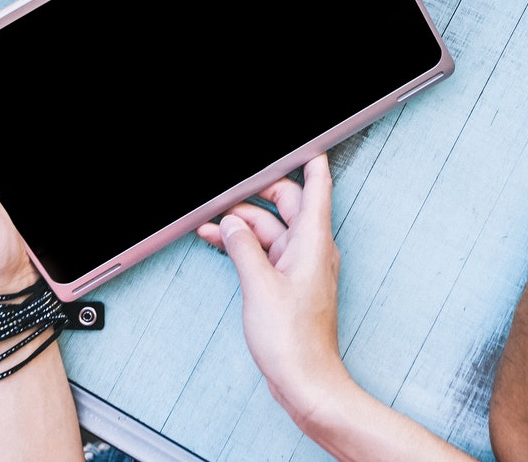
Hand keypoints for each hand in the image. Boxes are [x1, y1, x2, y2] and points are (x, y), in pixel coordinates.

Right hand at [198, 156, 352, 427]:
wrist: (306, 381)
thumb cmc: (294, 341)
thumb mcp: (259, 286)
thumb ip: (242, 248)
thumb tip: (231, 225)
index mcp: (312, 241)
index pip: (317, 185)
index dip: (307, 160)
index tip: (297, 146)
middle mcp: (312, 249)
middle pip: (288, 203)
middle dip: (257, 193)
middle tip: (228, 193)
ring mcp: (302, 267)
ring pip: (272, 229)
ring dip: (243, 224)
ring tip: (210, 222)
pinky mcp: (290, 284)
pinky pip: (268, 252)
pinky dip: (246, 246)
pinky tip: (221, 244)